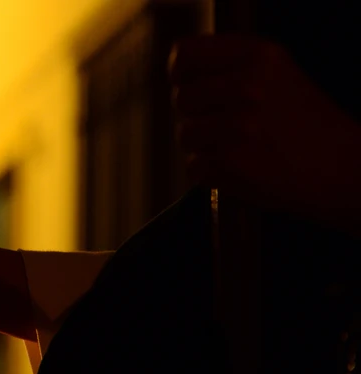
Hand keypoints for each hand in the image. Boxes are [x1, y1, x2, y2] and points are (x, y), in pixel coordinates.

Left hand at [170, 34, 360, 232]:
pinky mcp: (229, 161)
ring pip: (186, 134)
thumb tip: (177, 72)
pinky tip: (243, 167)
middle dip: (199, 114)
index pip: (186, 55)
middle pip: (183, 98)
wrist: (341, 168)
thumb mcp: (275, 74)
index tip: (187, 83)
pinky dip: (212, 173)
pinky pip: (194, 166)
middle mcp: (247, 86)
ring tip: (243, 147)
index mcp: (258, 56)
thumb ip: (228, 66)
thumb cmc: (304, 122)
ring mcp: (237, 125)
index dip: (181, 73)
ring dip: (206, 146)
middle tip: (233, 125)